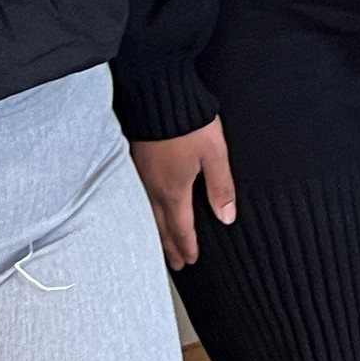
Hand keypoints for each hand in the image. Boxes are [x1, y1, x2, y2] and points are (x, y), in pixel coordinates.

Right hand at [132, 121, 237, 267]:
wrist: (157, 95)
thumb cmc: (188, 123)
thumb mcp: (215, 155)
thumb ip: (221, 187)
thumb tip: (227, 218)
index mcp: (173, 190)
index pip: (181, 228)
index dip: (187, 246)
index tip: (190, 261)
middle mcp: (152, 188)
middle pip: (161, 227)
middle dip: (170, 247)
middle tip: (176, 265)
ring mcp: (139, 176)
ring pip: (146, 215)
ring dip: (155, 234)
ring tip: (161, 246)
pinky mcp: (132, 162)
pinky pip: (137, 199)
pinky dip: (144, 214)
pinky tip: (146, 212)